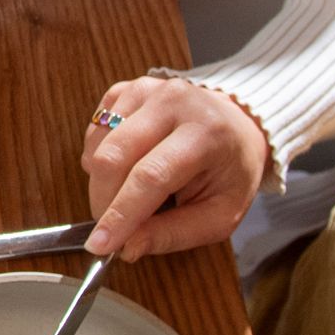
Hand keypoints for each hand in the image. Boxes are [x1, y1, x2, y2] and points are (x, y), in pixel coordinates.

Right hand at [82, 76, 270, 258]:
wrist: (239, 124)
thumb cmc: (231, 172)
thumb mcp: (220, 214)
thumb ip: (175, 233)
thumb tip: (128, 247)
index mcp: (207, 134)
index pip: (150, 176)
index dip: (120, 214)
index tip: (99, 245)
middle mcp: (174, 102)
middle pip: (114, 157)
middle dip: (102, 201)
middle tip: (111, 227)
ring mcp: (148, 90)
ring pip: (98, 144)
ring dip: (100, 181)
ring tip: (129, 192)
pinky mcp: (128, 88)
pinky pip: (95, 128)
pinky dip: (98, 156)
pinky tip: (124, 166)